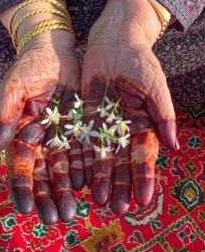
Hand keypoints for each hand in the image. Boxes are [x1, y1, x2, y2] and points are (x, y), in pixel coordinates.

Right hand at [0, 25, 81, 223]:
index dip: (22, 187)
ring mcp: (63, 136)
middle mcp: (43, 140)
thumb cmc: (28, 69)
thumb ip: (4, 116)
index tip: (26, 208)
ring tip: (72, 211)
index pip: (20, 166)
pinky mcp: (81, 128)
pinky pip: (83, 152)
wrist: (54, 53)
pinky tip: (86, 184)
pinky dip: (84, 169)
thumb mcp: (13, 89)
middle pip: (44, 174)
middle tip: (55, 218)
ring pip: (65, 168)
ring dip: (67, 190)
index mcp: (22, 133)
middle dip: (48, 196)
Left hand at [81, 0, 178, 213]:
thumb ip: (163, 114)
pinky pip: (81, 141)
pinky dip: (81, 159)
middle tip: (117, 208)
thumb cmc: (140, 62)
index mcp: (142, 124)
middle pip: (121, 162)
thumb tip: (174, 145)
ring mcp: (102, 125)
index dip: (144, 177)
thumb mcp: (155, 87)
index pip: (144, 156)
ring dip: (100, 178)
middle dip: (120, 184)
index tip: (144, 199)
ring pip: (100, 156)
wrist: (115, 43)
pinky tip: (78, 177)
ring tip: (96, 200)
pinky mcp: (84, 117)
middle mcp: (122, 130)